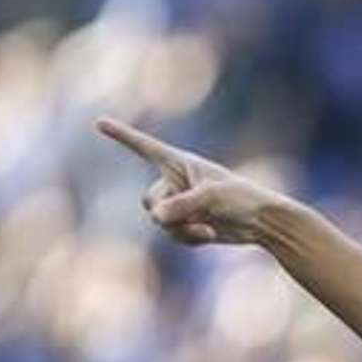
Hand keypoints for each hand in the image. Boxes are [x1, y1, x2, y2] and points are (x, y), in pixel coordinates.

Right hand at [96, 117, 282, 246]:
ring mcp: (179, 204)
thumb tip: (155, 218)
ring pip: (159, 222)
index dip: (122, 135)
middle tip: (192, 214)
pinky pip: (172, 235)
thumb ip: (180, 205)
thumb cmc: (241, 198)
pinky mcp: (186, 224)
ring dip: (181, 229)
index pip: (145, 147)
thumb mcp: (211, 197)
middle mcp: (175, 182)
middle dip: (167, 212)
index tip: (100, 122)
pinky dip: (189, 238)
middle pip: (149, 200)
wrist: (261, 222)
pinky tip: (209, 234)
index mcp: (179, 162)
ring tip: (207, 226)